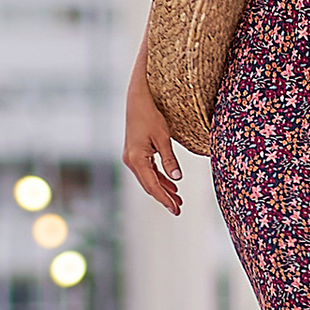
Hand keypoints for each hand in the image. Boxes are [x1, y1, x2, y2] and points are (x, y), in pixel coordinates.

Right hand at [122, 59, 182, 213]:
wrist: (137, 100)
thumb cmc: (150, 115)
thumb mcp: (163, 137)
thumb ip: (169, 159)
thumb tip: (177, 177)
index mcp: (137, 159)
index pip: (152, 185)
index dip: (165, 199)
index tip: (176, 209)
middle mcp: (131, 160)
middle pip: (149, 185)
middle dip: (164, 198)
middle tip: (178, 209)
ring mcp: (131, 157)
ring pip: (148, 179)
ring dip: (163, 189)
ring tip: (178, 199)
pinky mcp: (135, 153)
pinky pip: (147, 170)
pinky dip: (159, 178)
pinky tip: (171, 184)